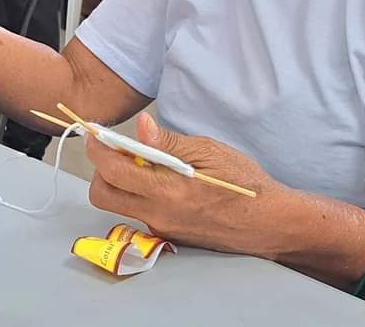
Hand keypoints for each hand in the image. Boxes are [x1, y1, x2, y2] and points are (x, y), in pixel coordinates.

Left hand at [86, 112, 285, 256]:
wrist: (267, 222)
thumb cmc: (243, 183)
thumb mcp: (209, 151)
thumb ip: (169, 142)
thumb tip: (141, 126)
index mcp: (167, 191)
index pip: (113, 170)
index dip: (98, 148)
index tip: (96, 134)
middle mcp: (158, 215)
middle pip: (102, 195)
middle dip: (101, 170)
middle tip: (118, 150)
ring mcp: (161, 229)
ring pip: (119, 205)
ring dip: (119, 183)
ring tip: (144, 164)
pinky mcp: (167, 236)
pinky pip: (139, 213)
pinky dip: (139, 195)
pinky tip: (162, 182)